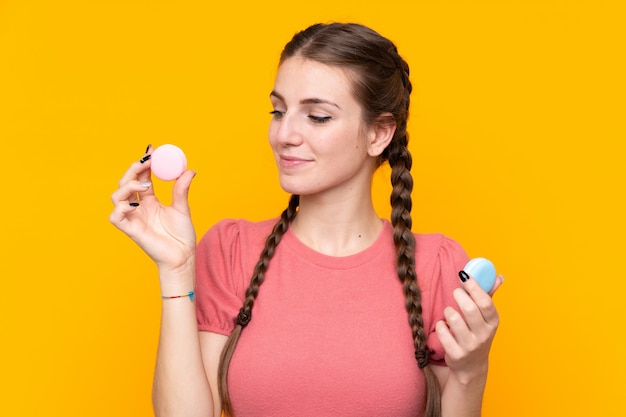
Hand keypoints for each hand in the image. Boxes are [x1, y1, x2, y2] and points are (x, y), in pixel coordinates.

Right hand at [109, 147, 196, 271]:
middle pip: (126, 182)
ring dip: (127, 185)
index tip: (152, 150)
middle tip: (147, 160)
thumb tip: (190, 170)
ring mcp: (133, 218)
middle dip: (134, 169)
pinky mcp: (131, 230)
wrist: (183, 257)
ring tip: (144, 183)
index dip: (144, 163)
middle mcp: (139, 208)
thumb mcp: (183, 208)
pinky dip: (120, 207)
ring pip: (116, 197)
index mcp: (150, 201)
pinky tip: (134, 202)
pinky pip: (115, 217)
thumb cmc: (182, 237)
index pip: (142, 177)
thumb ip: (181, 190)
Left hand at [435, 274, 503, 383]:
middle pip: (469, 308)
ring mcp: (470, 346)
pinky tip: (444, 326)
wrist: (471, 367)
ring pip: (454, 318)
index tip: (464, 275)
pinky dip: (440, 325)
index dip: (474, 286)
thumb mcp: (487, 318)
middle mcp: (484, 335)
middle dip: (459, 295)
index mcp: (493, 323)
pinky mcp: (456, 354)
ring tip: (450, 313)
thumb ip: (489, 296)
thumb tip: (499, 277)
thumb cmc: (477, 335)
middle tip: (456, 292)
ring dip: (448, 311)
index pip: (486, 302)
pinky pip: (442, 331)